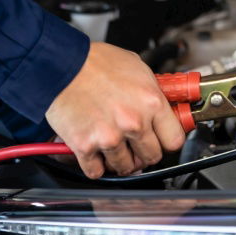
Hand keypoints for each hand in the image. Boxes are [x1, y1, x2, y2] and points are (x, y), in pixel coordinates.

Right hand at [45, 42, 185, 177]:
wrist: (61, 64)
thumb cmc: (96, 62)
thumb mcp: (137, 68)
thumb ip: (152, 91)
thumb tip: (163, 104)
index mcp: (151, 102)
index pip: (174, 139)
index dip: (167, 141)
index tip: (162, 140)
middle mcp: (134, 122)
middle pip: (152, 157)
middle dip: (144, 153)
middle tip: (135, 145)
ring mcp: (110, 136)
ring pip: (125, 167)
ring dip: (119, 160)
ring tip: (112, 145)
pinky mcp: (85, 146)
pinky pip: (96, 171)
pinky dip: (95, 166)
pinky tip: (95, 153)